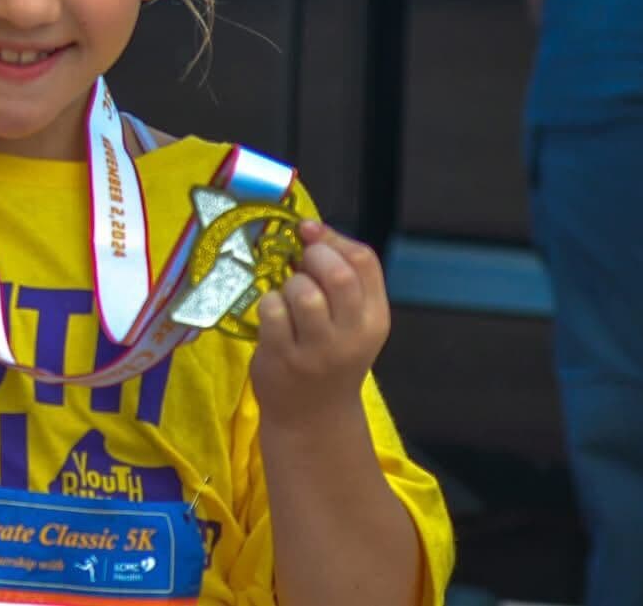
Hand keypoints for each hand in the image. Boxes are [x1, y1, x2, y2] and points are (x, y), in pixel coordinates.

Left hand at [248, 220, 388, 427]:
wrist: (313, 415)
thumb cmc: (329, 356)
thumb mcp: (351, 320)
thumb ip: (341, 276)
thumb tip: (310, 227)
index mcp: (375, 319)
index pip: (365, 261)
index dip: (333, 239)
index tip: (311, 236)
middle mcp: (352, 335)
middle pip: (338, 275)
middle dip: (313, 258)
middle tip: (301, 266)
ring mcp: (318, 350)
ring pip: (302, 292)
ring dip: (288, 285)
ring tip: (288, 299)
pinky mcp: (284, 357)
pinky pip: (272, 310)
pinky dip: (268, 304)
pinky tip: (273, 317)